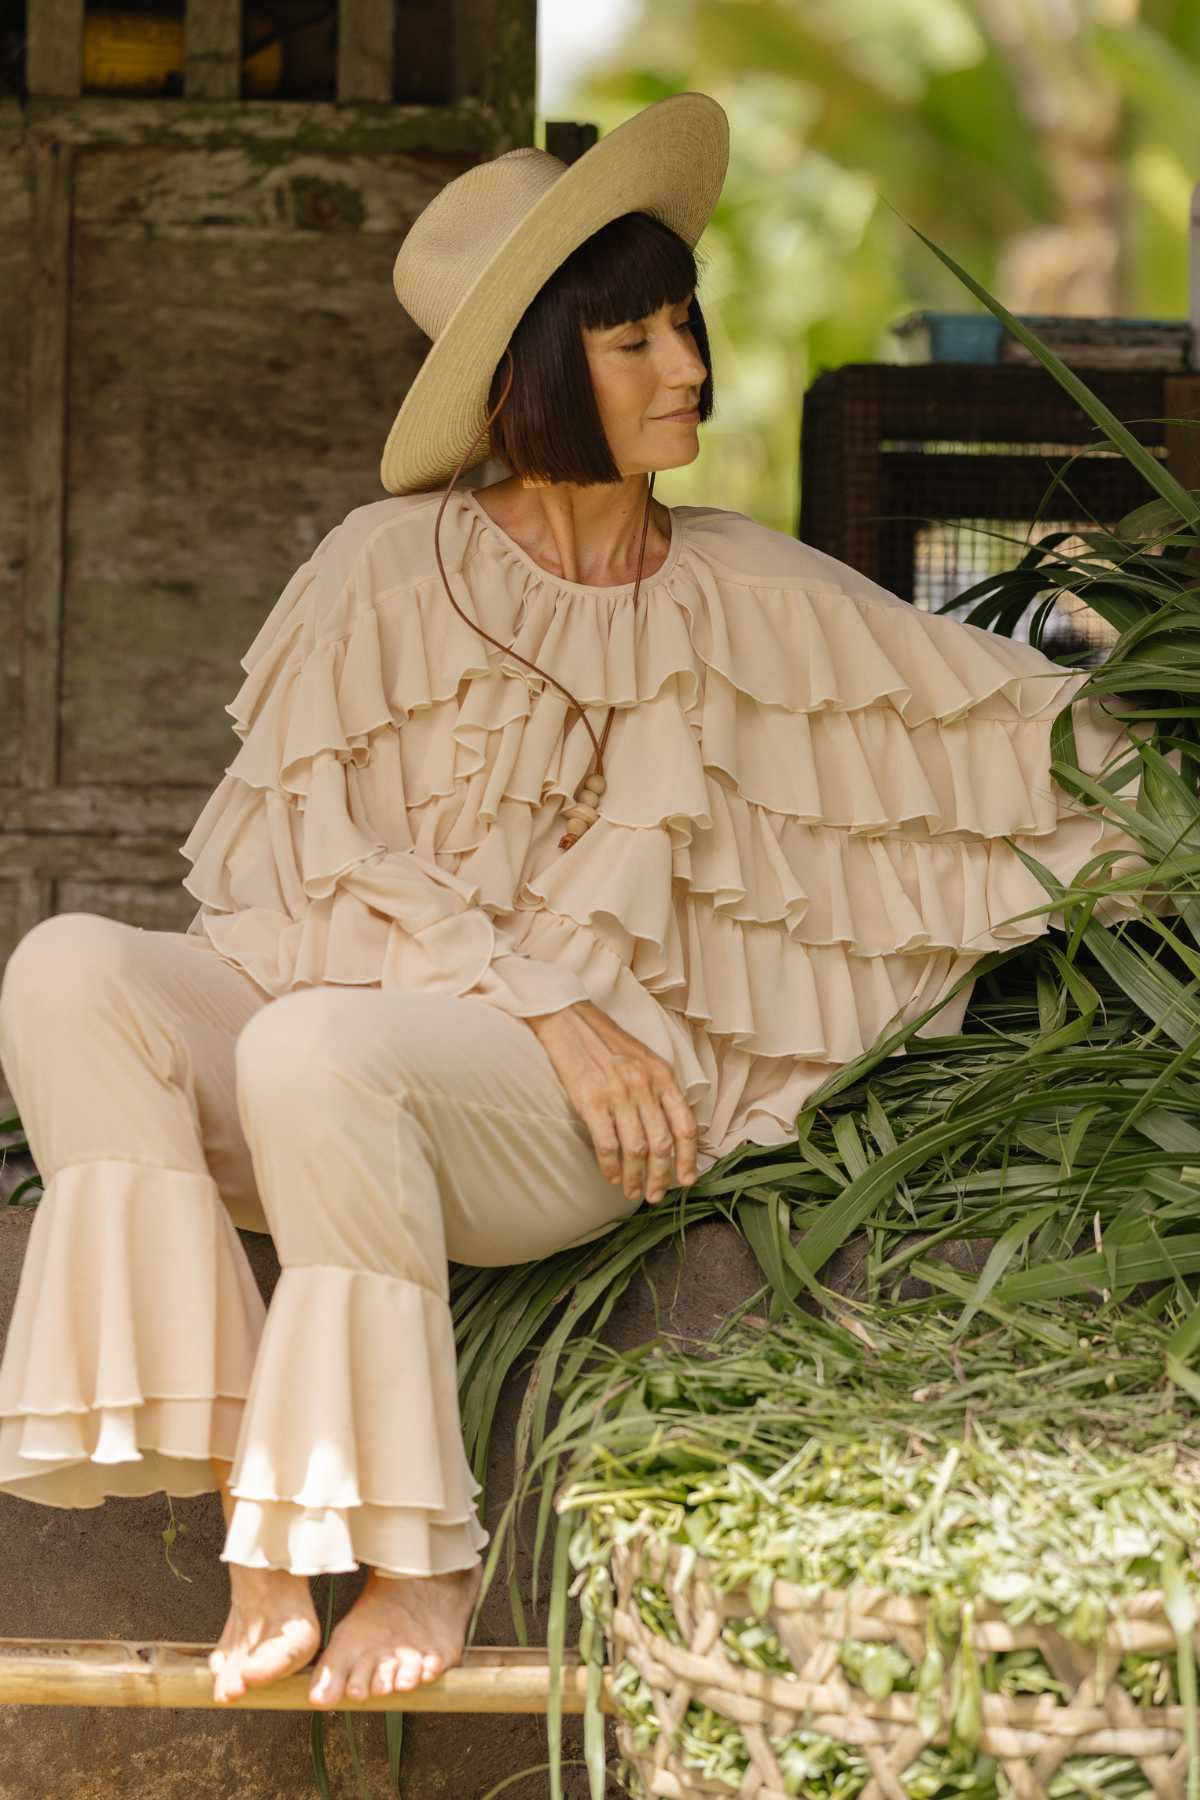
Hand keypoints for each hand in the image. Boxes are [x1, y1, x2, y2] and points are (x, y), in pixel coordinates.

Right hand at [524, 1001, 698, 1204]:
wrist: (569, 1021)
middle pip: (662, 1144)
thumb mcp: (644, 1059)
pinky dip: (611, 1165)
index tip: (687, 1180)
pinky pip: (607, 1143)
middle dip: (661, 1176)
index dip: (688, 1158)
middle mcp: (645, 1085)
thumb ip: (660, 1090)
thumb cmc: (606, 1043)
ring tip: (633, 1191)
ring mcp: (619, 1093)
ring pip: (636, 1148)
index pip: (685, 1125)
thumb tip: (670, 1128)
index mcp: (663, 1075)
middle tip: (655, 1196)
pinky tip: (612, 1175)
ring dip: (636, 1176)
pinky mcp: (591, 1100)